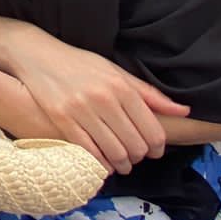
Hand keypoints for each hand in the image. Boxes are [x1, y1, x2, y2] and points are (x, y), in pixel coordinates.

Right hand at [0, 30, 188, 172]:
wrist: (37, 55)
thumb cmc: (80, 64)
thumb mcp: (116, 71)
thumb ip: (149, 94)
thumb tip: (183, 111)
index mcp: (121, 86)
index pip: (152, 130)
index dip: (157, 147)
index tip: (154, 150)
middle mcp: (104, 98)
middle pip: (135, 145)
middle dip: (139, 156)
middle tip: (135, 155)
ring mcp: (81, 110)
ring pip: (114, 152)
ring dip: (122, 164)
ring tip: (122, 162)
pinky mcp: (62, 120)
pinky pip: (89, 151)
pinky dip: (101, 163)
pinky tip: (104, 162)